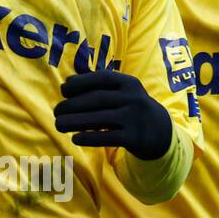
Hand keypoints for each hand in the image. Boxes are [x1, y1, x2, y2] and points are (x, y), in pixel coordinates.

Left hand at [54, 71, 172, 160]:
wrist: (161, 132)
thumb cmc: (131, 107)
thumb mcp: (122, 92)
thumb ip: (97, 86)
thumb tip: (67, 82)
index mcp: (129, 83)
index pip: (101, 78)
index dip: (80, 83)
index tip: (63, 90)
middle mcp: (133, 98)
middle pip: (96, 100)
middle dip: (72, 105)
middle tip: (56, 111)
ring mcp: (135, 118)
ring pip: (99, 119)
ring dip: (74, 121)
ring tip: (58, 124)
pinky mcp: (135, 138)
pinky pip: (108, 138)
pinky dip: (89, 138)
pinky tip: (75, 138)